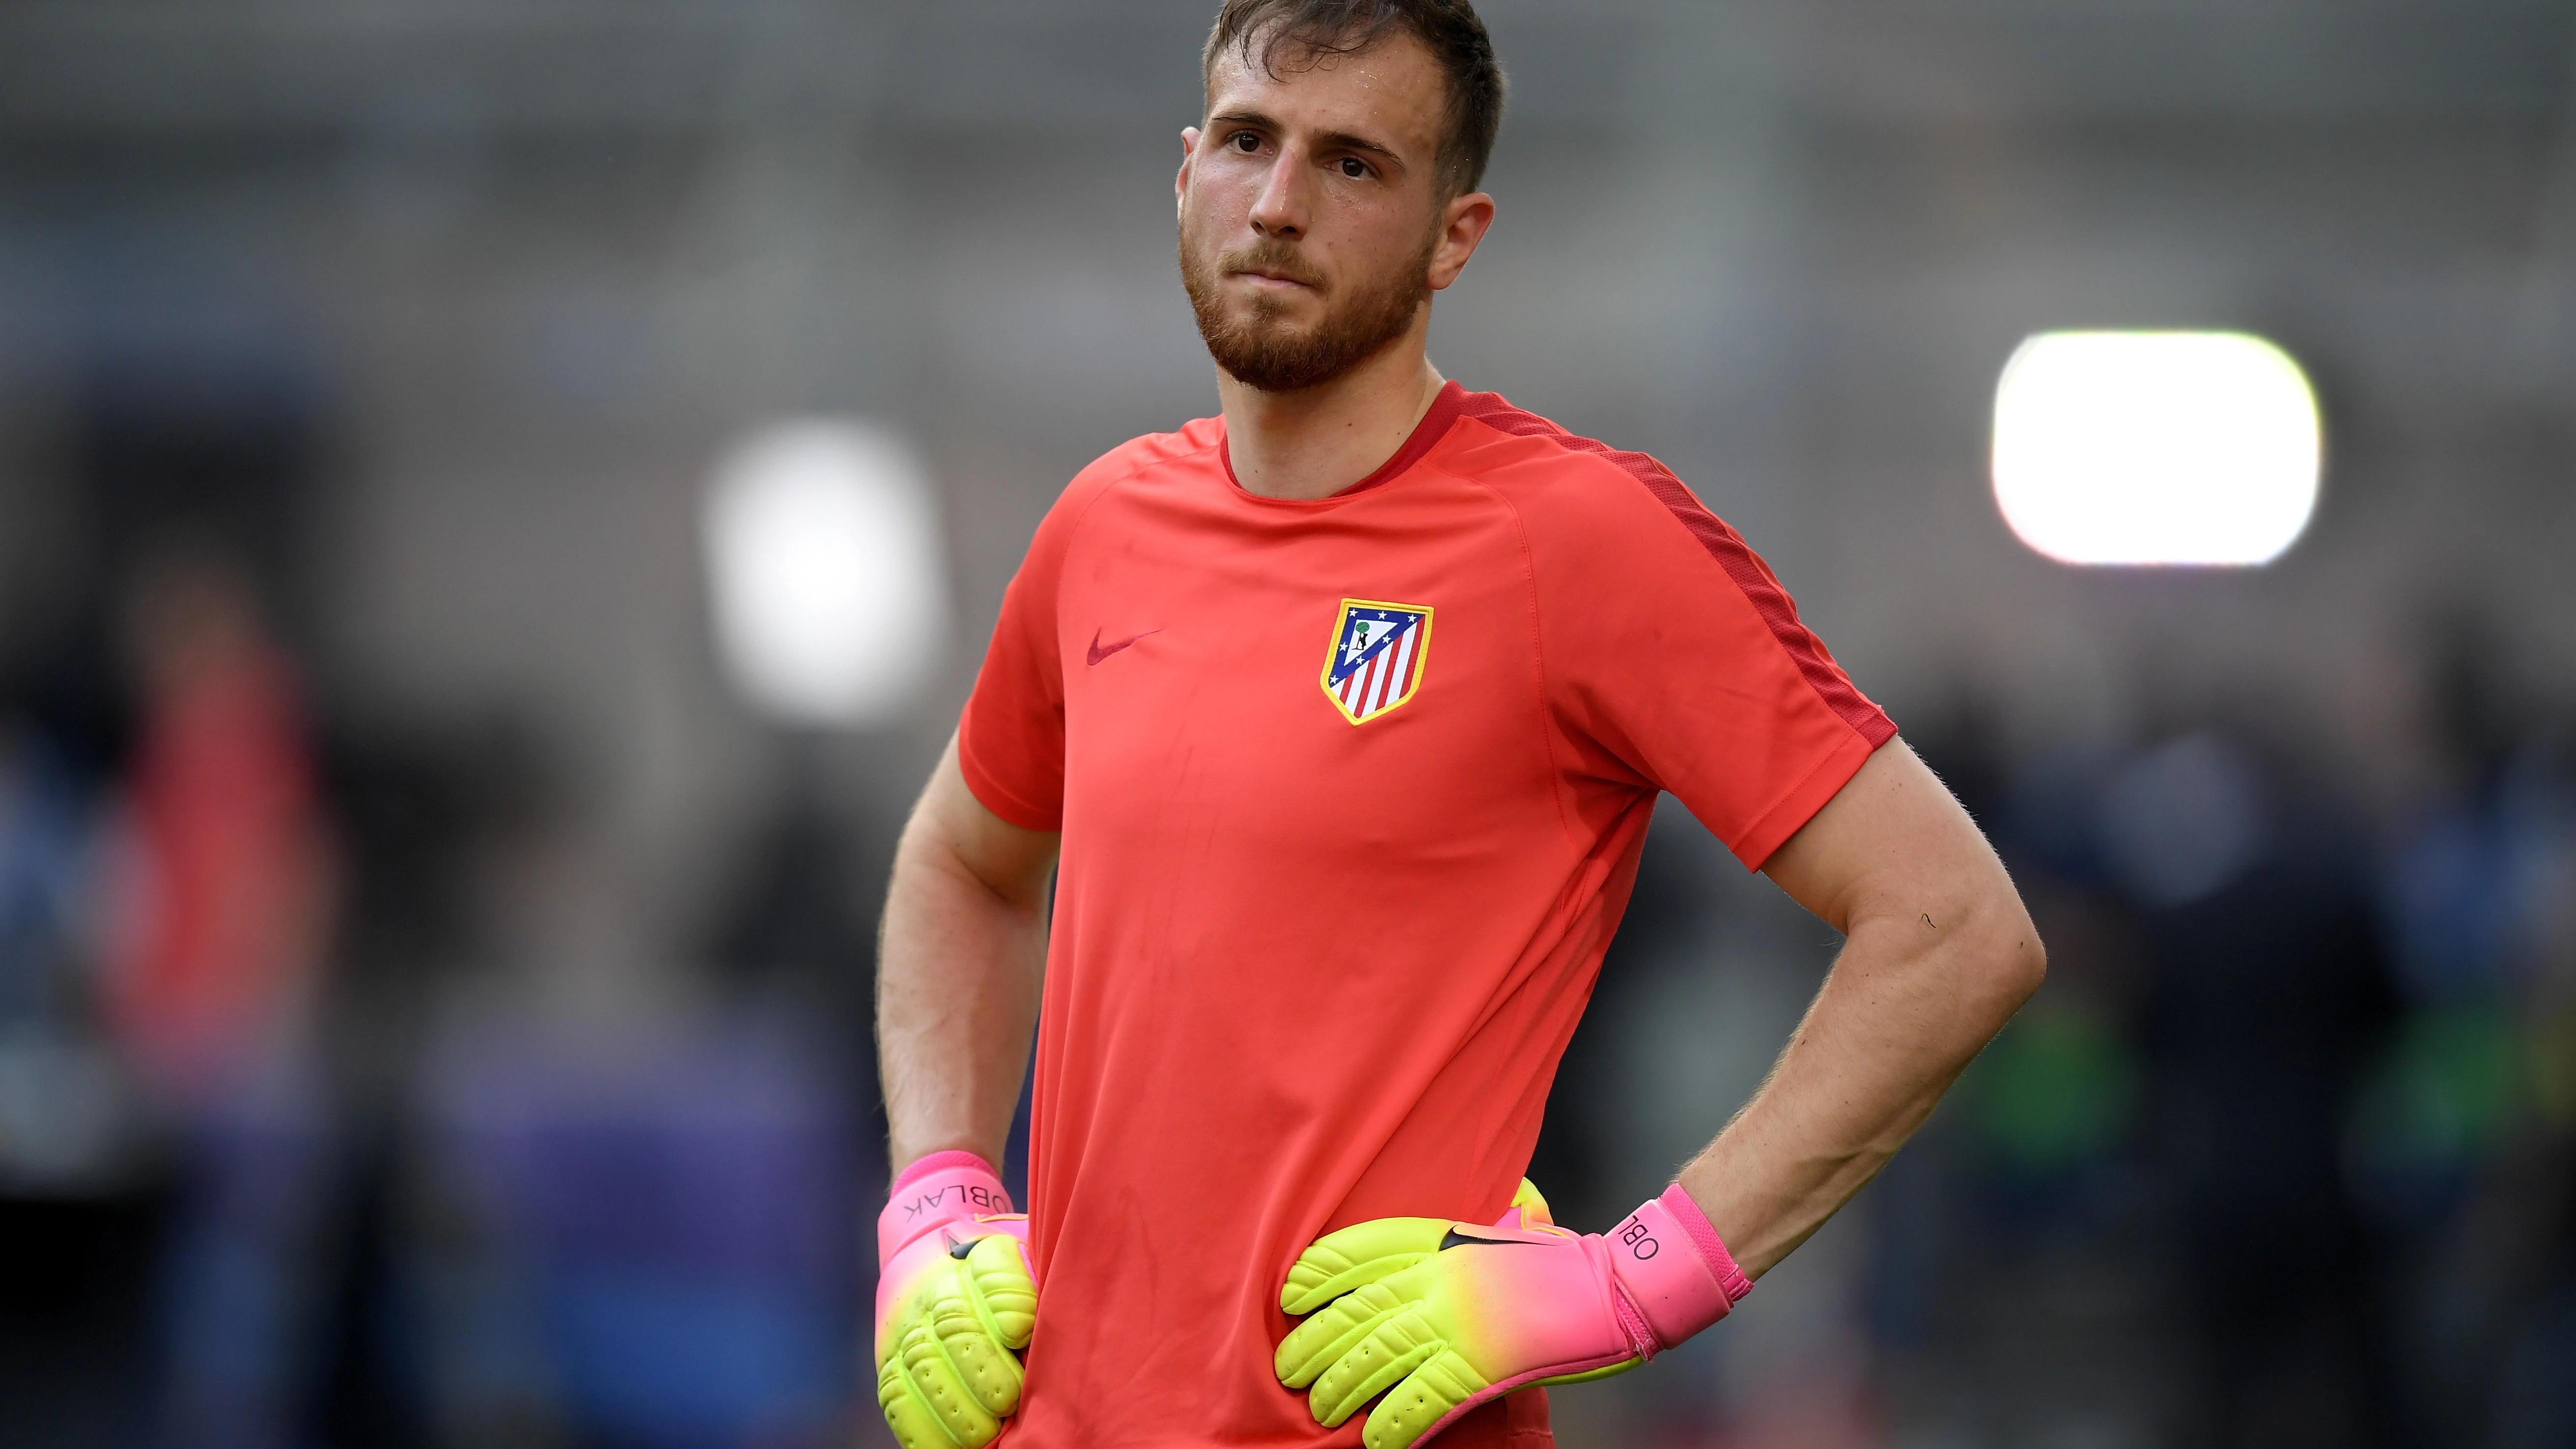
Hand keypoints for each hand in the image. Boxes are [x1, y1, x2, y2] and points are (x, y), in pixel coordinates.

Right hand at [875, 1152, 1037, 1448]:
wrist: (931, 1261)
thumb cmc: (1008, 1277)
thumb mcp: (1032, 1261)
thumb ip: (1044, 1281)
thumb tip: (1046, 1320)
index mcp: (981, 1254)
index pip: (992, 1268)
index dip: (1006, 1300)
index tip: (1021, 1330)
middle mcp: (940, 1288)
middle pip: (956, 1324)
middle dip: (982, 1367)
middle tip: (1008, 1399)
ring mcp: (910, 1328)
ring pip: (923, 1364)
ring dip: (954, 1404)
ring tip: (986, 1432)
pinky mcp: (890, 1365)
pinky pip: (896, 1399)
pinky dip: (922, 1429)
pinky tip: (955, 1445)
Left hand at [1275, 1181, 1748, 1448]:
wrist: (1616, 1288)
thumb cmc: (1564, 1263)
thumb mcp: (1502, 1234)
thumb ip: (1460, 1240)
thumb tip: (1432, 1252)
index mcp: (1444, 1243)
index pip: (1362, 1249)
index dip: (1320, 1272)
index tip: (1291, 1291)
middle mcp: (1441, 1280)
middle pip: (1356, 1310)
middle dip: (1315, 1342)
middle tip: (1289, 1367)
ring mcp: (1458, 1324)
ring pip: (1376, 1357)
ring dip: (1342, 1387)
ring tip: (1320, 1407)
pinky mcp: (1480, 1367)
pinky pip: (1421, 1401)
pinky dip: (1393, 1425)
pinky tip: (1374, 1441)